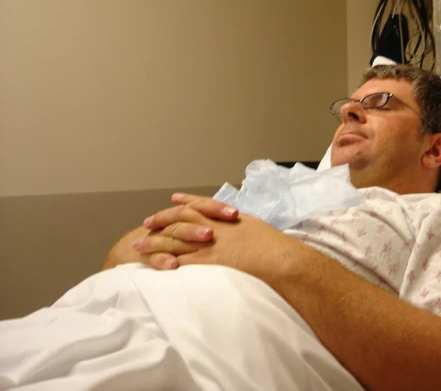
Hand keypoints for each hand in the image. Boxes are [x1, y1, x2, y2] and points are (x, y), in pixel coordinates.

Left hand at [135, 193, 304, 278]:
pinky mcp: (208, 263)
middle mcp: (215, 227)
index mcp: (228, 218)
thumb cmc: (275, 247)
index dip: (186, 202)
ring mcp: (210, 245)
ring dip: (155, 243)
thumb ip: (242, 226)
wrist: (280, 260)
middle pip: (181, 219)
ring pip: (175, 240)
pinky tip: (153, 263)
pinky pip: (181, 261)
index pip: (201, 204)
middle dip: (162, 220)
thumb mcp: (258, 228)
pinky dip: (166, 261)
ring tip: (138, 246)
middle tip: (146, 223)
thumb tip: (238, 226)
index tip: (173, 200)